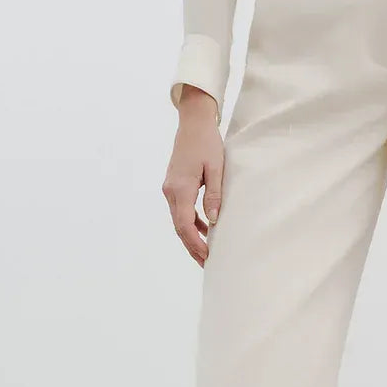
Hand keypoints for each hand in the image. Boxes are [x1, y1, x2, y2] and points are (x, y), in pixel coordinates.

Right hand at [162, 86, 224, 266]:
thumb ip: (214, 195)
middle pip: (180, 227)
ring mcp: (170, 188)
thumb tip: (213, 221)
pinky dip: (192, 222)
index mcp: (180, 188)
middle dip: (192, 246)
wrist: (193, 123)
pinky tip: (206, 230)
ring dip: (192, 237)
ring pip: (179, 220)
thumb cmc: (207, 142)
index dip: (195, 244)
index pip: (185, 225)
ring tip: (206, 253)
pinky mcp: (174, 186)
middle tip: (207, 264)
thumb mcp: (216, 168)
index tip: (207, 258)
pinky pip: (181, 210)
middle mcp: (170, 191)